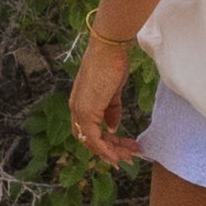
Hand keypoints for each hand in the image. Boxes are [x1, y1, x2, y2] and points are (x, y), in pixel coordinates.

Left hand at [68, 30, 139, 165]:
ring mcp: (80, 110)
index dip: (103, 143)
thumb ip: (111, 110)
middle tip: (128, 156)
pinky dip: (105, 149)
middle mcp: (76, 109)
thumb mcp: (112, 91)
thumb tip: (112, 127)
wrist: (109, 49)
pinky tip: (118, 155)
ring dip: (111, 151)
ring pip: (92, 141)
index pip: (88, 130)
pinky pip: (94, 138)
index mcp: (80, 103)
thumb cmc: (112, 64)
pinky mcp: (86, 111)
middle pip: (89, 139)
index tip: (120, 149)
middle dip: (109, 150)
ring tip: (129, 156)